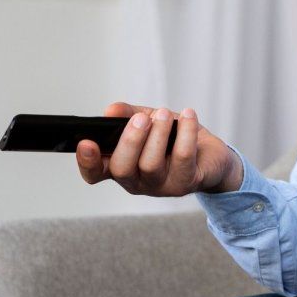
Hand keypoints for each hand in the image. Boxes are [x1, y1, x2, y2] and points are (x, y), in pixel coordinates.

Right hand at [75, 102, 243, 195]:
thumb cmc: (173, 138)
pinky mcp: (186, 183)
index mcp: (122, 166)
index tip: (86, 142)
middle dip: (130, 140)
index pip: (95, 172)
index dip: (87, 162)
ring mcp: (162, 186)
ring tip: (164, 114)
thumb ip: (127, 115)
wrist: (211, 154)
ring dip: (158, 134)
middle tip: (141, 119)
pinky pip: (183, 158)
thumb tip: (111, 110)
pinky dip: (185, 132)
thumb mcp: (148, 121)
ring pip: (151, 165)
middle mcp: (138, 181)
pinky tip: (188, 115)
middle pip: (122, 169)